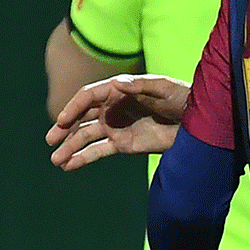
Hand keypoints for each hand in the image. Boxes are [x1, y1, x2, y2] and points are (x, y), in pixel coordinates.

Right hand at [45, 74, 190, 169]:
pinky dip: (83, 158)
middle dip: (64, 127)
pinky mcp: (124, 144)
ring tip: (57, 160)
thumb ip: (140, 86)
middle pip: (82, 116)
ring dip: (70, 146)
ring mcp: (117, 127)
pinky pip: (98, 151)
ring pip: (86, 136)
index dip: (74, 107)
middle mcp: (114, 108)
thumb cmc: (184, 98)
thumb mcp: (164, 88)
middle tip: (50, 140)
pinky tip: (68, 166)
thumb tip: (118, 83)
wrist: (198, 122)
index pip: (90, 96)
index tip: (62, 121)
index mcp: (120, 91)